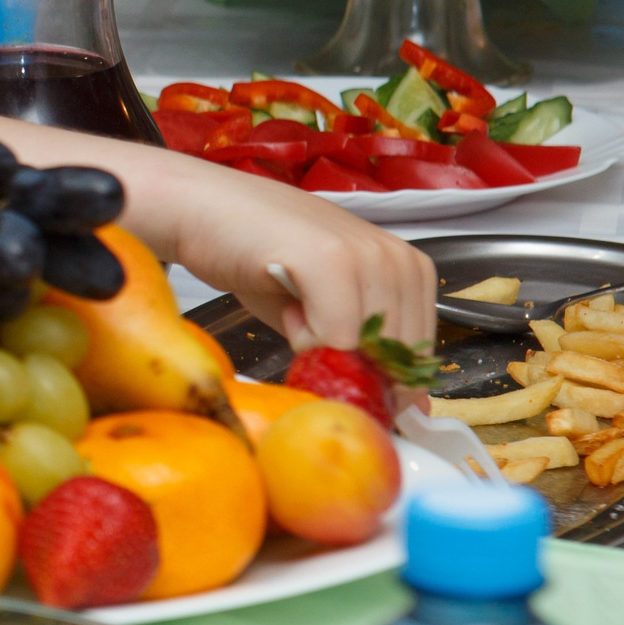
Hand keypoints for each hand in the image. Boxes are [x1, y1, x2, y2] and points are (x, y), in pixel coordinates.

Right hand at [144, 154, 436, 353]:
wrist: (205, 212)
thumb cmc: (261, 259)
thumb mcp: (327, 312)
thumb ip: (372, 354)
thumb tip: (414, 412)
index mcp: (411, 271)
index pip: (419, 360)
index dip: (371, 377)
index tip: (332, 350)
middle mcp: (399, 260)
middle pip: (394, 361)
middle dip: (347, 367)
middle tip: (305, 325)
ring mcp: (367, 256)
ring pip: (368, 353)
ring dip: (324, 351)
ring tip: (296, 308)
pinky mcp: (329, 260)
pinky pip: (336, 339)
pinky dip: (306, 342)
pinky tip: (287, 307)